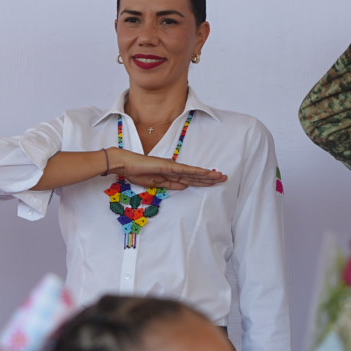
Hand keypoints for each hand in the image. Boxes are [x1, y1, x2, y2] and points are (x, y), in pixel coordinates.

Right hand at [105, 147, 227, 190]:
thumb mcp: (155, 183)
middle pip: (195, 175)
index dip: (203, 181)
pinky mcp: (168, 166)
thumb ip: (170, 185)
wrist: (125, 164)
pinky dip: (196, 172)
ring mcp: (172, 167)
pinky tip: (206, 173)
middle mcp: (174, 169)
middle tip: (225, 178)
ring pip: (194, 173)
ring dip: (207, 175)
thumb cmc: (136, 172)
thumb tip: (185, 186)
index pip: (190, 179)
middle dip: (210, 178)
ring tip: (220, 176)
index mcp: (171, 174)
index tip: (214, 182)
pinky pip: (185, 170)